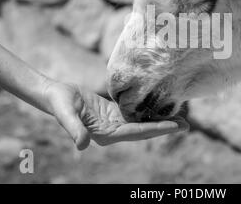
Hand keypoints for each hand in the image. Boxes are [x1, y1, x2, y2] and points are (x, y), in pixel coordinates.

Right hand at [43, 80, 188, 149]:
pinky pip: (135, 114)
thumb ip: (73, 129)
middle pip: (144, 131)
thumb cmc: (59, 102)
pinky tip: (161, 108)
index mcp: (104, 134)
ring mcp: (114, 123)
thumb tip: (82, 146)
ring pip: (142, 123)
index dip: (155, 130)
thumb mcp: (65, 113)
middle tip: (186, 125)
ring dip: (160, 121)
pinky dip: (149, 112)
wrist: (54, 95)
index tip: (173, 126)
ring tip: (180, 118)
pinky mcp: (114, 114)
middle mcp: (112, 132)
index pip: (136, 133)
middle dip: (164, 128)